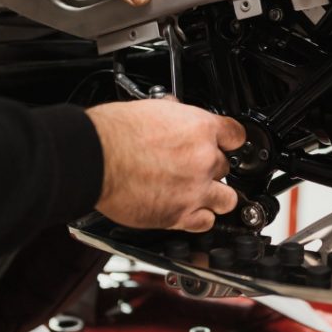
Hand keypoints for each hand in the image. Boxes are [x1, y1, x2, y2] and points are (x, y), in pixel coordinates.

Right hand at [87, 99, 245, 232]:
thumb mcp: (152, 109)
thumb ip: (176, 116)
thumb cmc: (114, 132)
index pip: (236, 136)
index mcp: (200, 128)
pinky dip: (199, 219)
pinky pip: (205, 222)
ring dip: (215, 197)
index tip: (226, 146)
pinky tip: (188, 211)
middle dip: (211, 169)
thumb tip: (177, 114)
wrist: (95, 157)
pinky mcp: (179, 215)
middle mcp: (204, 159)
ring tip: (199, 194)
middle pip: (227, 168)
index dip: (229, 142)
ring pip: (227, 199)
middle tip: (193, 169)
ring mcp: (194, 189)